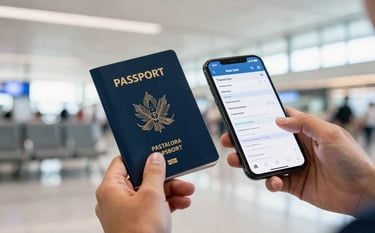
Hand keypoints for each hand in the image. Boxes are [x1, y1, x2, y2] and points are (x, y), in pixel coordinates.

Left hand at [95, 153, 194, 232]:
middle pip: (141, 178)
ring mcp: (125, 211)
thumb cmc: (140, 231)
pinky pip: (151, 207)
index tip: (155, 152)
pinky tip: (183, 203)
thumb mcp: (152, 195)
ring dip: (170, 191)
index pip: (122, 162)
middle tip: (180, 174)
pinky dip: (167, 204)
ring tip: (187, 192)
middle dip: (164, 178)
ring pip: (149, 193)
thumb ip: (154, 173)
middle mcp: (115, 199)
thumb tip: (155, 158)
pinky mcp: (135, 222)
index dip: (139, 156)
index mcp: (110, 188)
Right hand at [222, 106, 374, 215]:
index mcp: (305, 131)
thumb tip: (279, 120)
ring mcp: (293, 165)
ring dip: (248, 160)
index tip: (243, 112)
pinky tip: (273, 181)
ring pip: (263, 161)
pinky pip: (274, 181)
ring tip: (236, 160)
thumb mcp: (330, 134)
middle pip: (264, 140)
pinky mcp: (293, 183)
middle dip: (245, 139)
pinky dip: (270, 181)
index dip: (262, 115)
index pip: (279, 118)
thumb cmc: (353, 160)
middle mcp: (296, 147)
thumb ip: (304, 123)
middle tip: (229, 138)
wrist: (363, 193)